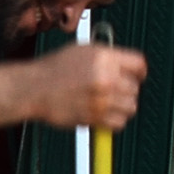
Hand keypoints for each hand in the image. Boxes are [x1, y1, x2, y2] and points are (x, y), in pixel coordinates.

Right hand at [28, 43, 146, 131]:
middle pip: (135, 87)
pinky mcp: (95, 117)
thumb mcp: (83, 50)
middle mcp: (105, 77)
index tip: (136, 76)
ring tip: (109, 103)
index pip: (139, 65)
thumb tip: (127, 67)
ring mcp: (101, 98)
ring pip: (131, 106)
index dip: (139, 72)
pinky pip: (119, 123)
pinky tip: (104, 114)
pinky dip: (115, 121)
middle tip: (114, 90)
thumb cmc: (54, 69)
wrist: (34, 88)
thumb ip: (108, 57)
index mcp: (104, 57)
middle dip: (127, 89)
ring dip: (123, 106)